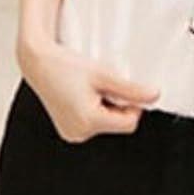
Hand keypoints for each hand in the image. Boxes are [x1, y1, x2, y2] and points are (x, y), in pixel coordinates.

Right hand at [17, 36, 159, 143]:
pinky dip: (94, 109)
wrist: (39, 62)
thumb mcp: (104, 74)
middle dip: (118, 104)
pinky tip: (85, 94)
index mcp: (89, 121)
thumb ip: (131, 89)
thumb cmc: (66, 65)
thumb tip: (154, 96)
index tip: (126, 88)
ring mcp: (72, 132)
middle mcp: (79, 132)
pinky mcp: (68, 129)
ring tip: (92, 88)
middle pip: (118, 123)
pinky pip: (92, 122)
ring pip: (106, 122)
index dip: (134, 104)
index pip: (130, 123)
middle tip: (105, 84)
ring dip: (106, 106)